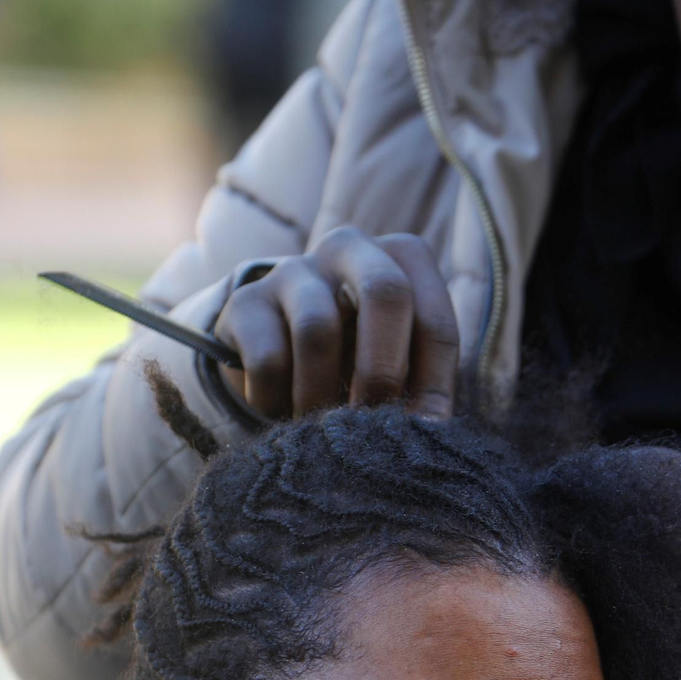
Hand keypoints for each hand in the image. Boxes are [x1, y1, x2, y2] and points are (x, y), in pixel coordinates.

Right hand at [214, 227, 460, 418]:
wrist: (273, 341)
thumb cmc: (354, 353)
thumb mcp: (394, 361)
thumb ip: (418, 386)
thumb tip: (429, 432)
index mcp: (401, 259)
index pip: (434, 320)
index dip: (435, 384)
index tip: (424, 431)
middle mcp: (350, 248)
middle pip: (385, 291)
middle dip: (384, 369)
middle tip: (375, 423)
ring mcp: (292, 269)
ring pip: (318, 329)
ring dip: (322, 394)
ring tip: (323, 429)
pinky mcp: (245, 302)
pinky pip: (268, 359)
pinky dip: (277, 400)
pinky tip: (280, 412)